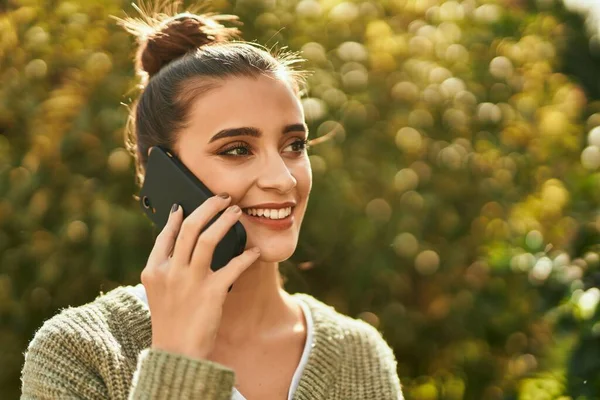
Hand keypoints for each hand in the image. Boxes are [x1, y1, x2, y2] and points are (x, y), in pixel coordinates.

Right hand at [141, 194, 259, 359]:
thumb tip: (182, 242)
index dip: (175, 217)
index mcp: (154, 270)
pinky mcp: (211, 293)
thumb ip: (167, 268)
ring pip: (208, 239)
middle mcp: (170, 272)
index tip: (184, 206)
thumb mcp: (158, 293)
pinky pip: (233, 266)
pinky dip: (246, 256)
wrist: (177, 353)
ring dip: (225, 221)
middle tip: (222, 198)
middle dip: (207, 207)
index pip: (165, 235)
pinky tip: (254, 252)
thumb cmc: (171, 322)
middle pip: (189, 228)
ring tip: (236, 212)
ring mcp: (190, 281)